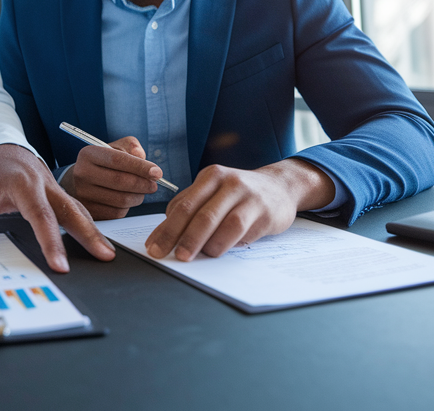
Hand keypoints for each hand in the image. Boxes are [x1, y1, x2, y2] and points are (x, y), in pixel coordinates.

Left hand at [0, 144, 114, 272]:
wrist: (7, 151)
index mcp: (25, 184)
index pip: (41, 216)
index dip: (52, 241)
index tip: (60, 264)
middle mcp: (46, 186)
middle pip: (71, 211)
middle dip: (89, 235)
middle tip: (104, 256)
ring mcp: (57, 190)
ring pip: (80, 211)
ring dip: (94, 232)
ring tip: (108, 254)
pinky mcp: (62, 196)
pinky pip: (78, 210)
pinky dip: (90, 226)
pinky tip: (98, 242)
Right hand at [59, 136, 161, 219]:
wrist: (79, 182)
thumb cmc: (103, 164)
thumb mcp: (114, 148)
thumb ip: (130, 146)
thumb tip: (141, 156)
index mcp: (89, 154)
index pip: (118, 160)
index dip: (140, 167)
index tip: (158, 172)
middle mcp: (82, 174)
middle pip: (121, 181)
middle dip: (143, 184)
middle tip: (154, 184)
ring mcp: (83, 195)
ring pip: (122, 199)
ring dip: (138, 196)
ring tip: (141, 191)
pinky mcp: (89, 212)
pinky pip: (117, 213)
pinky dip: (128, 207)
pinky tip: (128, 199)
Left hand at [145, 159, 334, 260]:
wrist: (281, 187)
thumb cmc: (239, 195)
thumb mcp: (214, 193)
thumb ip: (191, 207)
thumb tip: (165, 231)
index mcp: (210, 177)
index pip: (182, 205)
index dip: (165, 228)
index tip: (152, 246)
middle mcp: (226, 181)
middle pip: (196, 212)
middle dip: (177, 236)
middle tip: (164, 255)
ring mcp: (246, 194)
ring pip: (218, 222)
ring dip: (200, 243)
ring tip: (188, 257)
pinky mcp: (263, 210)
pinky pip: (239, 229)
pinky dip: (224, 243)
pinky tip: (216, 251)